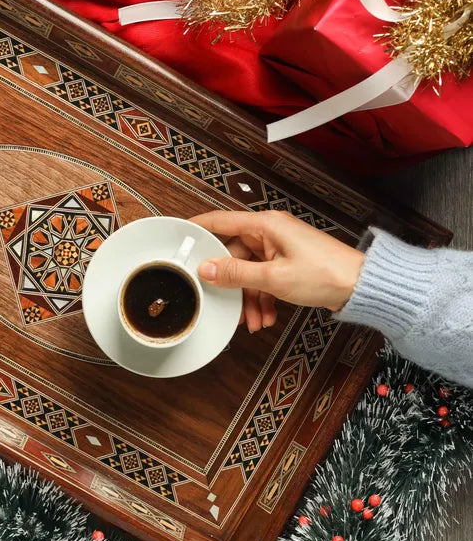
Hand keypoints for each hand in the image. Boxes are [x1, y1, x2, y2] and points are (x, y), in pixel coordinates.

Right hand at [190, 210, 364, 331]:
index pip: (220, 221)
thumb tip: (206, 269)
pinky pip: (263, 278)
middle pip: (234, 255)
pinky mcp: (288, 263)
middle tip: (223, 303)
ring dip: (248, 297)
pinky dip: (262, 298)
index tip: (178, 235)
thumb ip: (236, 274)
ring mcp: (279, 248)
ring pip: (249, 271)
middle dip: (230, 284)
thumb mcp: (273, 278)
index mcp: (265, 225)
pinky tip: (265, 316)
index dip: (197, 228)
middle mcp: (270, 233)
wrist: (362, 287)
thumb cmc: (325, 274)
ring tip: (252, 320)